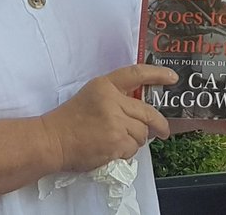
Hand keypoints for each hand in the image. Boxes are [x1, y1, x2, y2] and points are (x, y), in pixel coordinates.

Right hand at [40, 64, 176, 171]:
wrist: (52, 141)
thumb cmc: (69, 120)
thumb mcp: (92, 96)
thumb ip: (115, 98)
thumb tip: (141, 111)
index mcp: (105, 85)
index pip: (136, 74)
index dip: (157, 74)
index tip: (172, 78)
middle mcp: (112, 101)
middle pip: (147, 112)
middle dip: (159, 124)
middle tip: (163, 131)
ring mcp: (115, 122)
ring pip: (142, 133)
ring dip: (137, 140)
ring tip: (120, 142)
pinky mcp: (116, 142)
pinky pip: (133, 148)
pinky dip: (128, 152)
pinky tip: (113, 150)